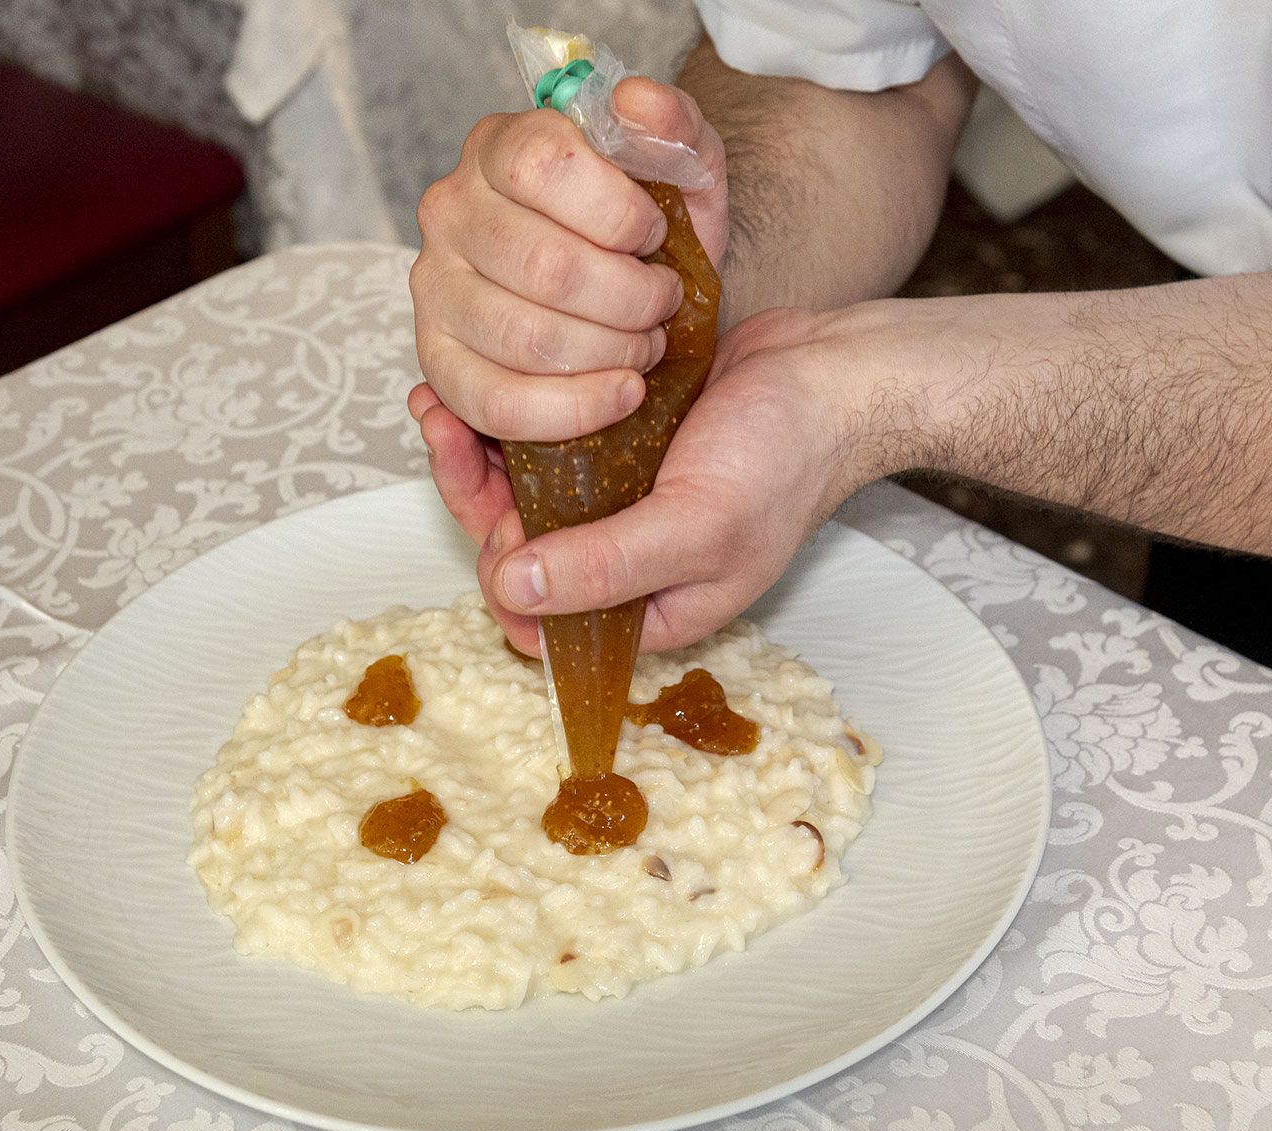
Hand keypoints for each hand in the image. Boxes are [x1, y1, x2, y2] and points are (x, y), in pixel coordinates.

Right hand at [410, 77, 727, 442]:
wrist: (636, 302)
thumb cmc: (650, 236)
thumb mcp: (684, 172)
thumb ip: (672, 126)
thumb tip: (637, 103)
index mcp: (503, 147)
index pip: (547, 165)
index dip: (620, 213)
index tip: (655, 234)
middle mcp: (452, 210)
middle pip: (546, 266)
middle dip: (630, 299)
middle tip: (662, 305)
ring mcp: (435, 289)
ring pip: (525, 338)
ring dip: (610, 354)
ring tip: (644, 349)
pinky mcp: (439, 363)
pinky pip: (495, 402)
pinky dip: (571, 410)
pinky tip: (618, 394)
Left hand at [411, 300, 953, 652]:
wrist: (833, 373)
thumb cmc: (785, 459)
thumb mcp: (698, 526)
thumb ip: (608, 566)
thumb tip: (513, 591)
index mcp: (645, 607)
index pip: (540, 617)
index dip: (501, 574)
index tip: (494, 513)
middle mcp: (622, 558)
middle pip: (516, 546)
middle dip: (470, 492)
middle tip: (444, 427)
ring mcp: (616, 497)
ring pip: (522, 488)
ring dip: (476, 448)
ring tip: (439, 397)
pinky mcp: (616, 440)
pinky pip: (547, 438)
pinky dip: (511, 412)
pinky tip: (480, 372)